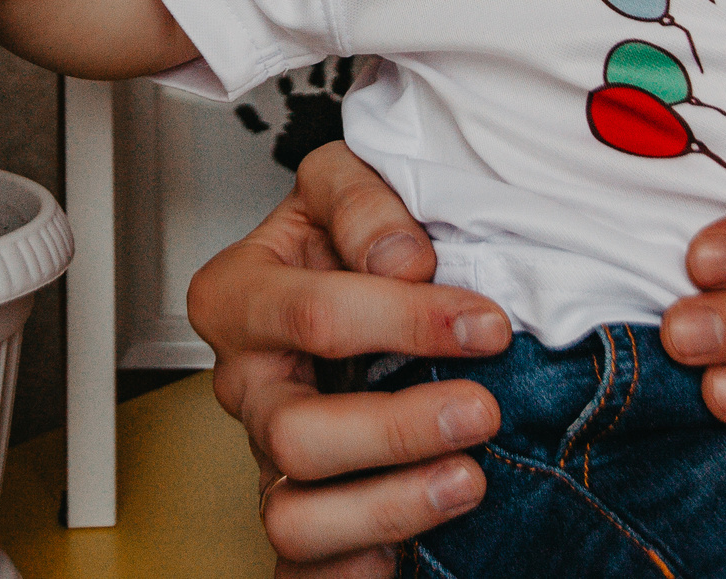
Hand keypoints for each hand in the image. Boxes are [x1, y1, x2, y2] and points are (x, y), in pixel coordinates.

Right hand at [187, 144, 511, 578]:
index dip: (406, 323)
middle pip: (292, 433)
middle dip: (395, 429)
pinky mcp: (298, 512)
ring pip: (292, 517)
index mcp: (239, 297)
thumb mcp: (345, 186)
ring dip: (389, 506)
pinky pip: (306, 570)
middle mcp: (244, 385)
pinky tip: (420, 543)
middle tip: (479, 410)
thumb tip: (405, 261)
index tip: (486, 323)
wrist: (340, 282)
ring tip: (466, 482)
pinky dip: (359, 568)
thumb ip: (368, 204)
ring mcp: (265, 457)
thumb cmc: (342, 241)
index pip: (312, 317)